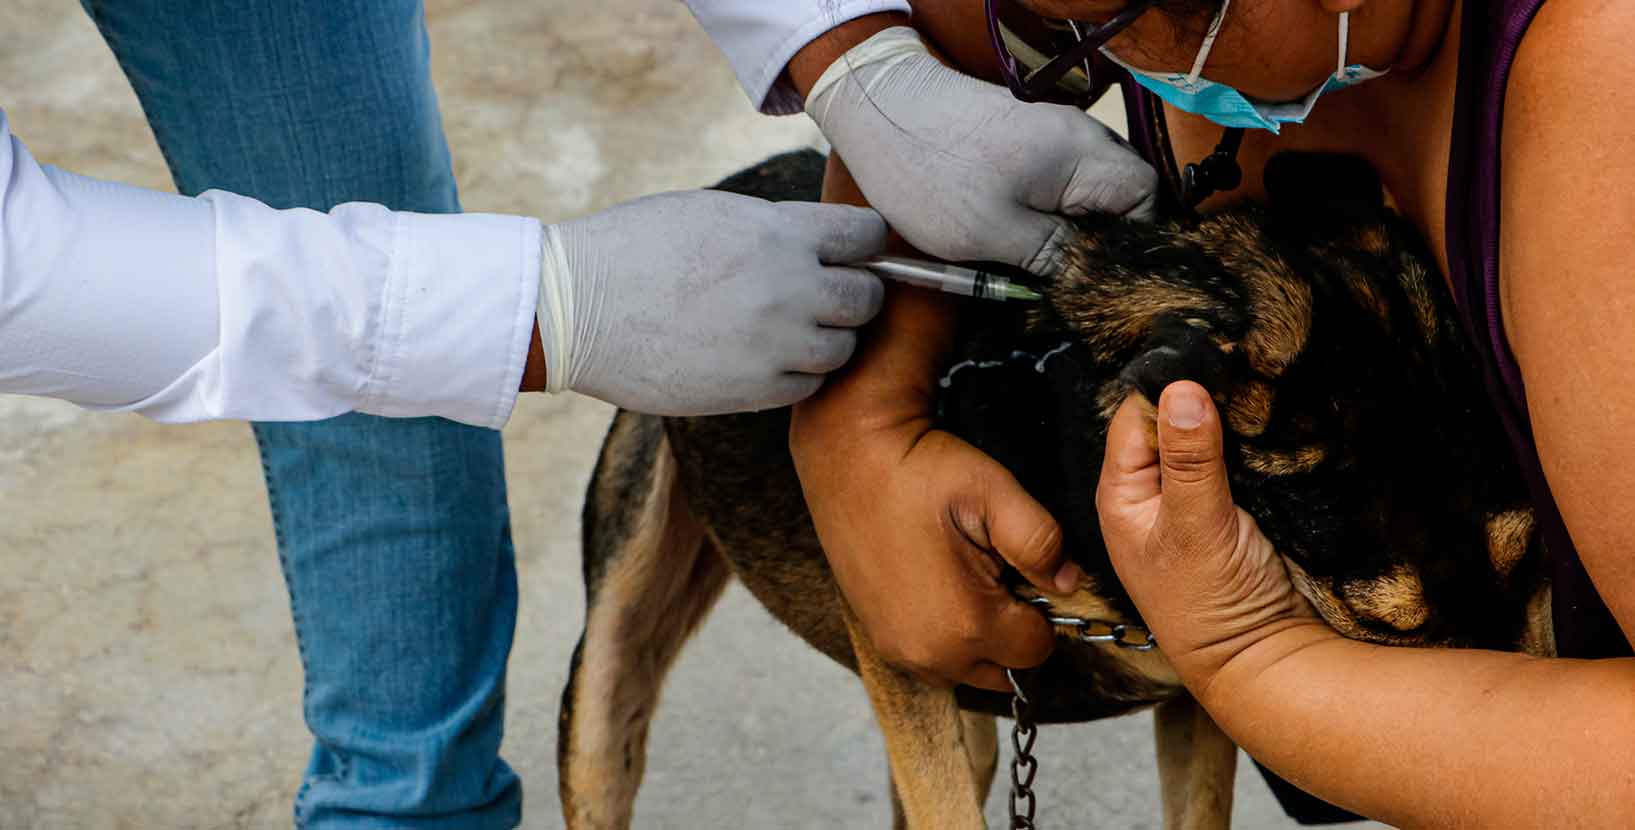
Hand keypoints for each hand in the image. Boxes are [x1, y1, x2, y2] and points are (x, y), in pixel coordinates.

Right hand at [537, 191, 886, 414]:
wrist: (574, 307)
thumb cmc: (635, 248)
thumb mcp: (713, 211)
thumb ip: (777, 228)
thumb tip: (825, 244)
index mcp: (780, 231)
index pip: (869, 235)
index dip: (865, 243)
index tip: (854, 251)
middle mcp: (790, 287)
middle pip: (868, 297)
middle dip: (855, 293)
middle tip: (827, 294)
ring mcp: (775, 344)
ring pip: (844, 347)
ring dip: (827, 338)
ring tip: (789, 329)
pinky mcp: (754, 390)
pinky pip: (808, 386)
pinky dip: (798, 374)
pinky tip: (766, 358)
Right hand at [792, 407, 1085, 691]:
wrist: (848, 456)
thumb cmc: (920, 470)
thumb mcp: (994, 493)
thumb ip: (1040, 543)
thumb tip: (1068, 583)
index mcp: (965, 624)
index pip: (1036, 650)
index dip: (1043, 611)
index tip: (1021, 571)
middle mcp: (928, 653)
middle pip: (1001, 671)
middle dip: (1011, 633)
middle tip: (996, 574)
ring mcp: (896, 650)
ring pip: (965, 670)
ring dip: (978, 640)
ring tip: (966, 581)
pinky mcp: (876, 638)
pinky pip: (930, 660)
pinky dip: (944, 637)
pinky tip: (936, 586)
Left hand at [803, 26, 1156, 276]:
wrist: (880, 110)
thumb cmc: (930, 172)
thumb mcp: (992, 233)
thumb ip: (1054, 256)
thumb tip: (1092, 280)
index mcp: (1083, 156)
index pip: (1145, 202)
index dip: (1129, 245)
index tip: (1095, 279)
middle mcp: (1080, 138)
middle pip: (1120, 198)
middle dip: (1098, 242)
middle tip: (1064, 278)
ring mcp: (1054, 137)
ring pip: (1087, 194)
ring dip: (1069, 230)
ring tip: (1037, 261)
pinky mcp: (1027, 142)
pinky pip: (1058, 184)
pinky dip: (1047, 213)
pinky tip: (1019, 237)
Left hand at [1095, 382, 1317, 695]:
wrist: (1264, 661)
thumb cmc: (1214, 605)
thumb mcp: (1197, 527)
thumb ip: (1190, 460)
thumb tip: (1181, 389)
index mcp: (1123, 493)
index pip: (1135, 415)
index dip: (1167, 384)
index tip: (1208, 354)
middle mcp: (1151, 490)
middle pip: (1171, 420)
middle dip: (1202, 395)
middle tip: (1241, 360)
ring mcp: (1191, 498)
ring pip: (1206, 436)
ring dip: (1229, 416)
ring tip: (1258, 381)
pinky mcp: (1230, 507)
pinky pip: (1235, 459)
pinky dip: (1249, 441)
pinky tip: (1270, 419)